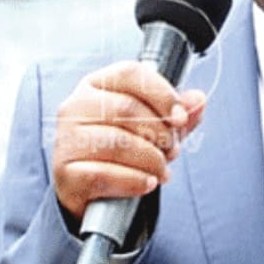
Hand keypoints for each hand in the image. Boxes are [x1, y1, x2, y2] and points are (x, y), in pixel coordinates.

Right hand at [52, 60, 205, 221]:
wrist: (88, 190)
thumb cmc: (119, 150)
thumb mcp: (151, 127)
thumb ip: (176, 114)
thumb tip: (198, 100)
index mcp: (96, 85)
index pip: (130, 74)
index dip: (161, 94)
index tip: (180, 118)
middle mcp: (76, 106)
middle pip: (126, 109)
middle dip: (159, 133)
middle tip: (172, 150)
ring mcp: (67, 139)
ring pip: (117, 143)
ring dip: (150, 160)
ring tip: (161, 170)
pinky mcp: (65, 172)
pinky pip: (104, 174)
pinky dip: (134, 181)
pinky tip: (147, 183)